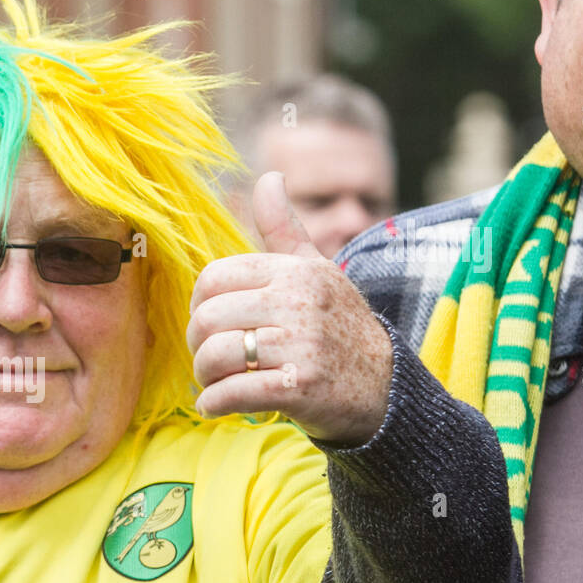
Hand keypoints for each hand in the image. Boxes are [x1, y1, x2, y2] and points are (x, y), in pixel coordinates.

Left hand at [186, 172, 392, 444]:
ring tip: (213, 382)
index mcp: (295, 271)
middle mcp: (298, 302)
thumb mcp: (317, 270)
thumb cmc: (339, 326)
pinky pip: (233, 393)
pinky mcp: (300, 387)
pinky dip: (214, 404)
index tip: (209, 324)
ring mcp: (301, 345)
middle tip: (209, 359)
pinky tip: (214, 406)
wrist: (385, 388)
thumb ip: (283, 228)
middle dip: (197, 345)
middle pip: (208, 318)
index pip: (213, 279)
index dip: (198, 305)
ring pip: (216, 355)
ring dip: (204, 376)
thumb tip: (268, 176)